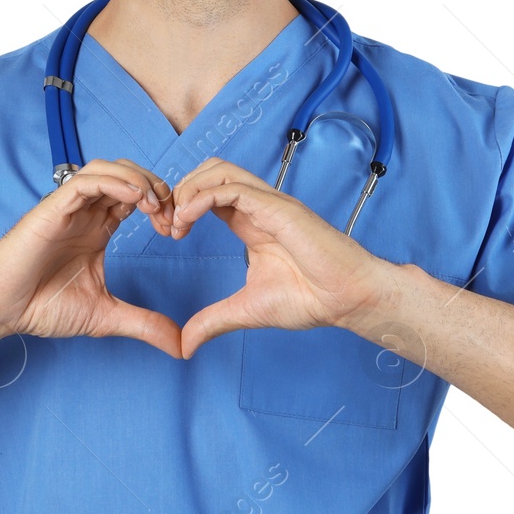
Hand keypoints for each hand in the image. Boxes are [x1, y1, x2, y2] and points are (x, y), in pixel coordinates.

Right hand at [0, 158, 183, 358]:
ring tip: (154, 205)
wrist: (0, 311)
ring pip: (107, 169)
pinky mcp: (51, 209)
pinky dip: (113, 181)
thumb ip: (143, 324)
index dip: (162, 205)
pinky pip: (84, 181)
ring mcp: (68, 209)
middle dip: (156, 187)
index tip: (175, 230)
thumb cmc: (42, 307)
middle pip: (127, 175)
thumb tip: (181, 346)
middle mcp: (85, 213)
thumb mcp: (106, 316)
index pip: (137, 197)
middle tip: (170, 216)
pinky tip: (134, 198)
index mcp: (98, 229)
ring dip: (137, 180)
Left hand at [167, 157, 386, 358]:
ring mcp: (269, 203)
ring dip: (188, 189)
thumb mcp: (247, 310)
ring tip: (176, 220)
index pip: (208, 192)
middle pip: (210, 170)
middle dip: (180, 190)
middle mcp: (258, 206)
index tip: (169, 232)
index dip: (182, 205)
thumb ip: (213, 321)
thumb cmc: (311, 298)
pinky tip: (188, 219)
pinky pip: (232, 187)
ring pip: (219, 170)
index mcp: (251, 221)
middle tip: (167, 223)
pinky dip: (202, 197)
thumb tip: (185, 344)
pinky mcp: (278, 208)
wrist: (347, 300)